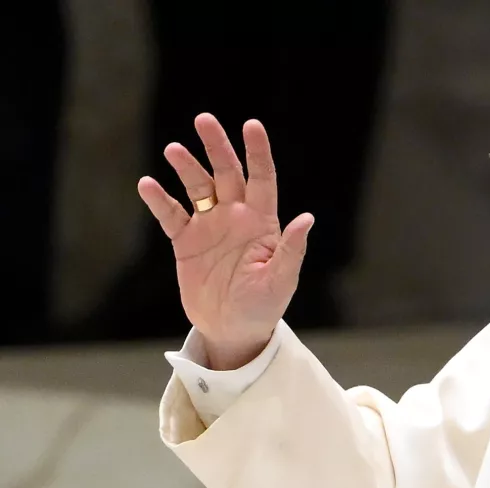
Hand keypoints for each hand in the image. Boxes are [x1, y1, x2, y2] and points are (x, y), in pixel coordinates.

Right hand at [138, 114, 313, 369]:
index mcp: (262, 222)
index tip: (252, 125)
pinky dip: (160, 200)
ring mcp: (210, 227)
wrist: (233, 330)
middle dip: (217, 147)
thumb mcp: (281, 280)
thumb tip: (307, 219)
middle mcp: (236, 217)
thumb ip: (291, 250)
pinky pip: (171, 215)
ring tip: (174, 149)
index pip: (262, 179)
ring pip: (197, 188)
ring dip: (186, 168)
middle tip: (204, 120)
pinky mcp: (186, 243)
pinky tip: (148, 185)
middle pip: (226, 173)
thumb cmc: (264, 306)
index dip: (258, 152)